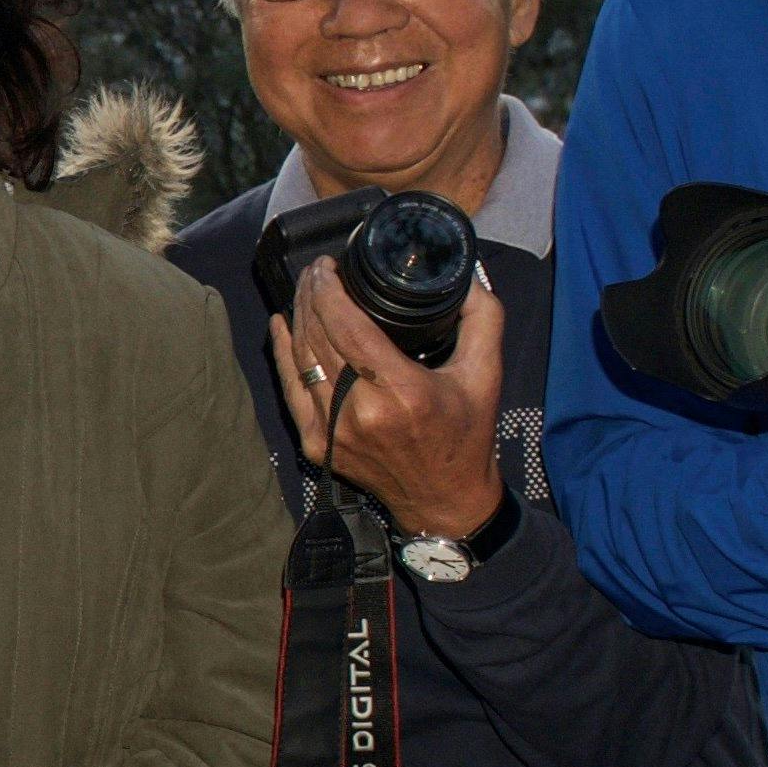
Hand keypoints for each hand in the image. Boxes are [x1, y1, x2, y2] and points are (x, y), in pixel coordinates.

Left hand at [278, 267, 509, 542]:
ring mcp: (333, 429)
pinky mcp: (316, 444)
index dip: (329, 291)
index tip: (328, 265)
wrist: (443, 501)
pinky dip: (283, 353)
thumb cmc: (466, 434)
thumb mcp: (486, 374)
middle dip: (311, 295)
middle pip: (319, 336)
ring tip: (306, 289)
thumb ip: (483, 318)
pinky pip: (290, 388)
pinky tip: (281, 324)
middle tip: (316, 270)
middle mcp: (361, 410)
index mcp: (402, 391)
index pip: (347, 326)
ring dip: (299, 317)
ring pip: (302, 358)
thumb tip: (469, 276)